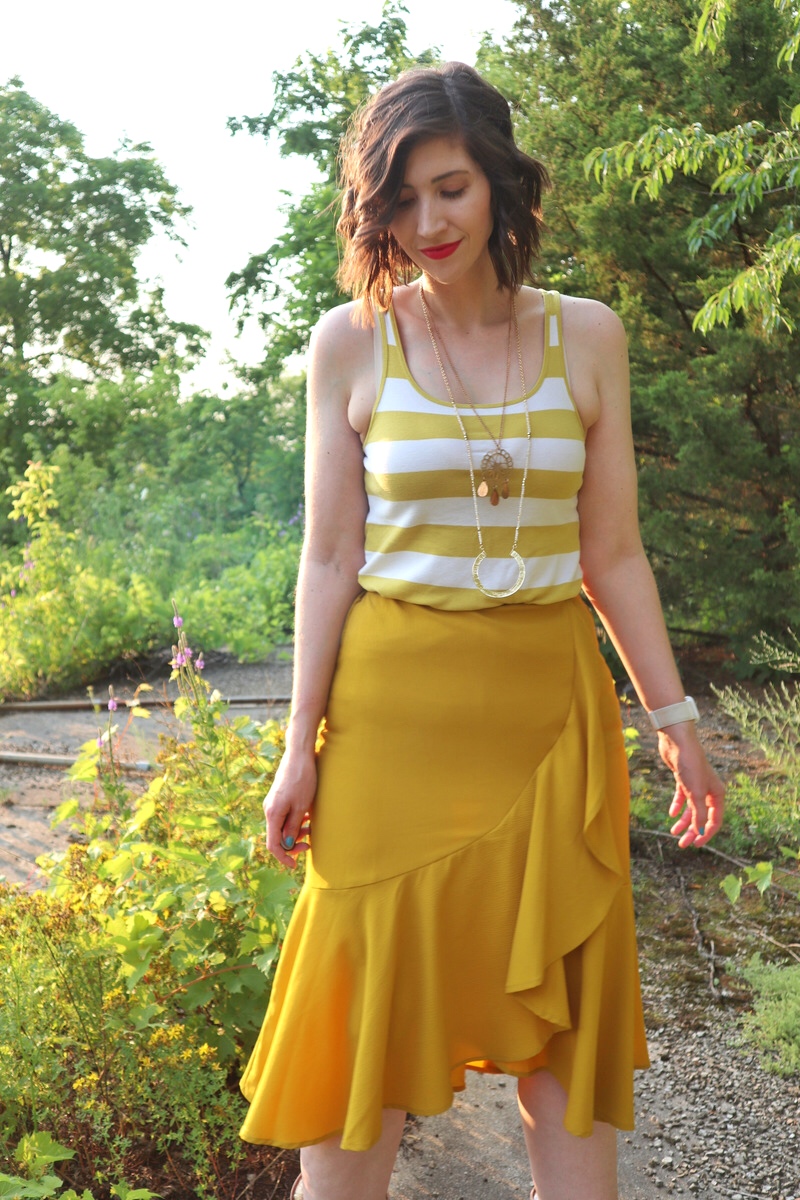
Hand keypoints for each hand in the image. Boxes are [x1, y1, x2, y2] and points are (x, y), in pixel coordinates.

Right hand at [263, 748, 315, 867]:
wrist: (299, 756)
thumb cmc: (302, 780)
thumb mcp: (301, 807)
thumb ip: (292, 827)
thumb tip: (286, 845)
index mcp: (273, 814)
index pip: (273, 845)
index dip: (283, 857)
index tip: (294, 865)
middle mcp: (269, 810)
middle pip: (277, 836)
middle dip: (292, 843)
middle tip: (309, 842)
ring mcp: (273, 803)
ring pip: (281, 826)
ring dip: (295, 831)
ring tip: (310, 826)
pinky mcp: (278, 798)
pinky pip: (284, 816)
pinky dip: (294, 820)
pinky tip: (306, 816)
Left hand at [658, 725, 724, 848]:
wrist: (677, 743)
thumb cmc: (690, 766)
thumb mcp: (695, 793)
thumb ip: (699, 814)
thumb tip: (700, 832)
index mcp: (717, 794)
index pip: (715, 820)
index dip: (706, 834)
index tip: (695, 844)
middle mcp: (708, 790)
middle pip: (702, 817)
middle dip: (692, 830)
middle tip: (682, 843)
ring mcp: (696, 785)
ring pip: (691, 808)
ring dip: (684, 821)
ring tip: (673, 831)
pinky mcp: (683, 779)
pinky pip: (682, 797)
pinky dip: (677, 806)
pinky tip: (671, 814)